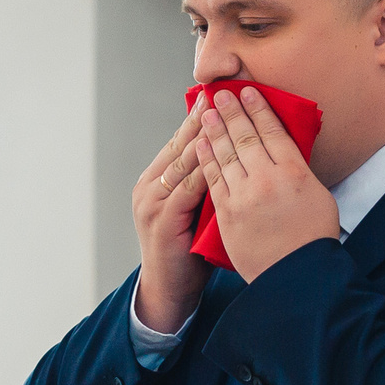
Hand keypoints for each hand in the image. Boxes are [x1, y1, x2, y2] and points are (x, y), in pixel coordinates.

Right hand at [134, 108, 213, 331]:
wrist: (170, 292)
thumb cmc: (189, 252)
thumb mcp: (197, 212)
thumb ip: (206, 186)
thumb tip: (235, 156)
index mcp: (156, 182)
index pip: (180, 142)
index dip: (199, 118)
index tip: (219, 94)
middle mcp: (149, 187)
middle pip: (180, 145)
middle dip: (203, 119)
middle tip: (223, 93)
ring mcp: (152, 203)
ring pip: (183, 162)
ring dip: (204, 137)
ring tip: (223, 114)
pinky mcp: (162, 220)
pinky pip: (187, 188)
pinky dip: (204, 169)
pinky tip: (220, 155)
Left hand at [195, 87, 340, 279]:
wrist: (296, 277)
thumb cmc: (313, 240)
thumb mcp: (320, 198)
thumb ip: (300, 173)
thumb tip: (286, 154)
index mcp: (295, 173)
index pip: (274, 132)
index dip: (259, 109)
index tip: (249, 92)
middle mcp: (269, 179)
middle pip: (246, 137)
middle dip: (233, 112)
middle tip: (222, 93)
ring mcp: (245, 195)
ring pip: (226, 154)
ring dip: (215, 129)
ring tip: (207, 111)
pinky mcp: (228, 213)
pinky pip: (213, 179)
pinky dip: (206, 158)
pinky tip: (200, 143)